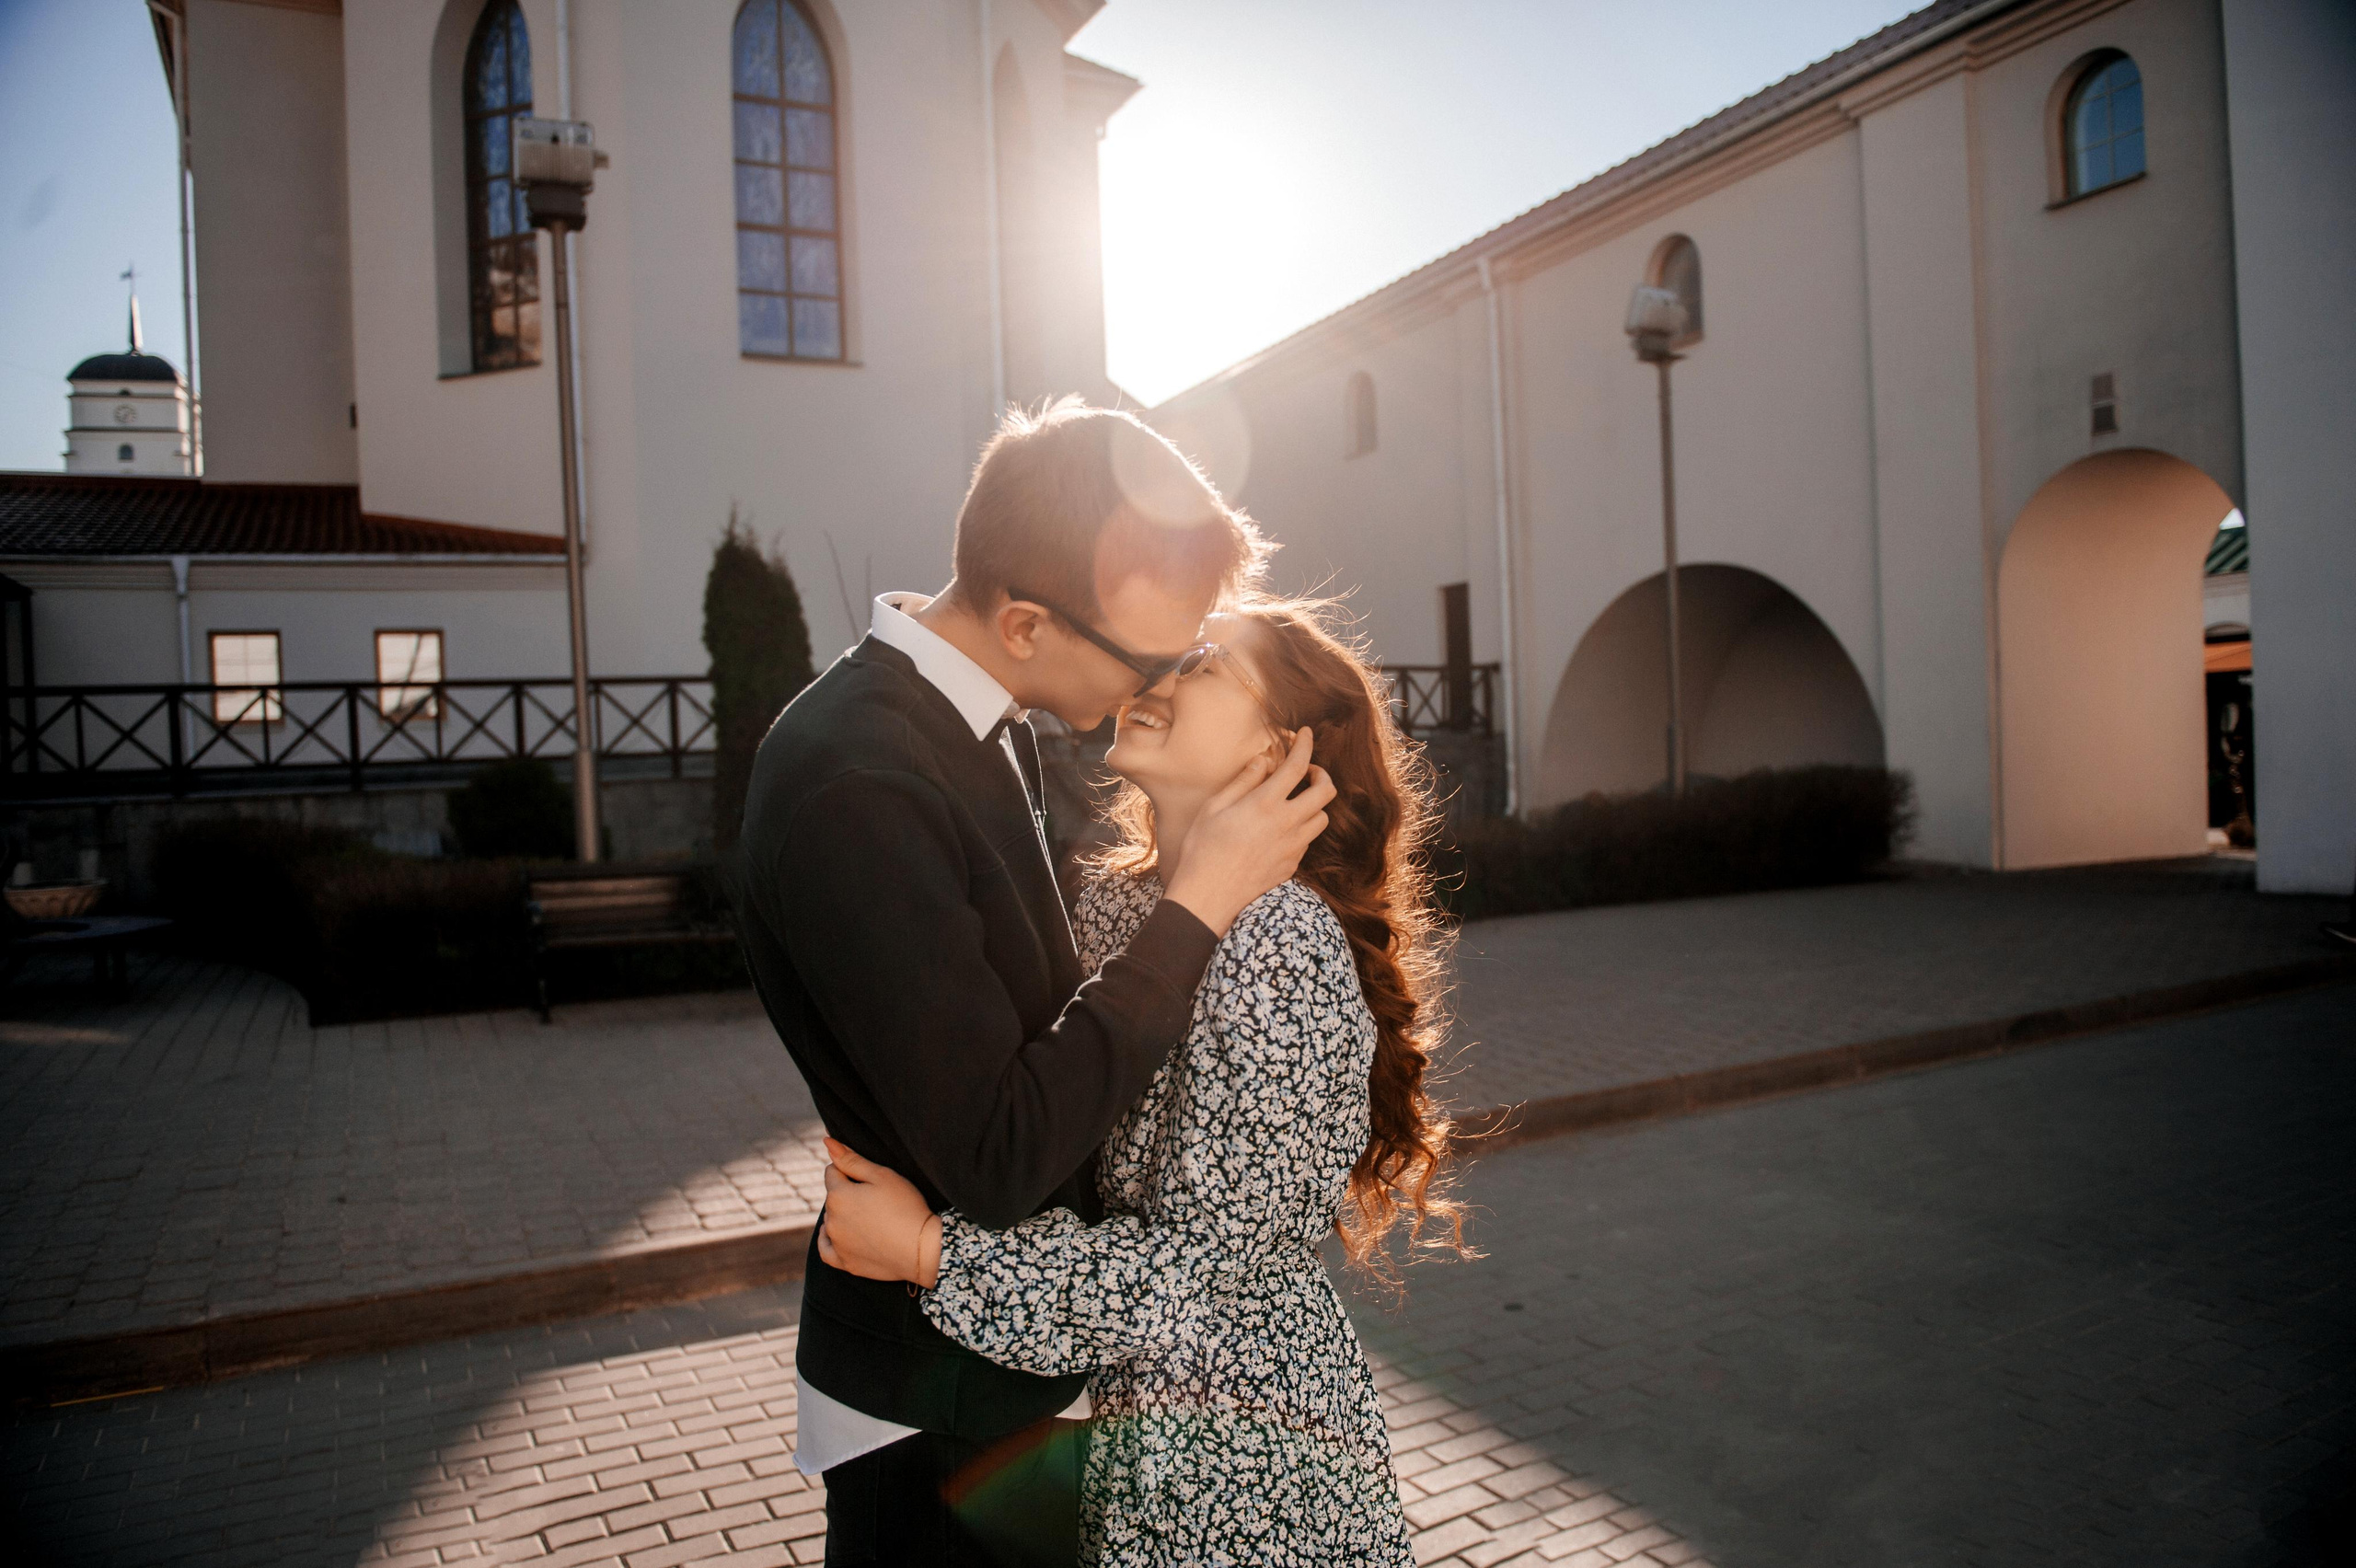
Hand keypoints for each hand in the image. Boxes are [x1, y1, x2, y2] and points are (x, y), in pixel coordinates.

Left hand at [816, 1137, 942, 1286]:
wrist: (922, 1250)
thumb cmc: (905, 1207)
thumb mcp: (882, 1176)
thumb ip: (851, 1159)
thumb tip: (827, 1142)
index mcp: (838, 1195)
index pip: (832, 1172)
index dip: (850, 1170)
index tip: (869, 1176)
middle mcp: (831, 1220)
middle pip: (833, 1197)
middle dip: (848, 1193)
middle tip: (876, 1198)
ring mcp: (836, 1243)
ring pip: (831, 1220)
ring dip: (843, 1215)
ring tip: (871, 1218)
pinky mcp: (844, 1263)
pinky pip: (826, 1249)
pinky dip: (829, 1240)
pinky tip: (841, 1235)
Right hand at [1163, 727, 1335, 935]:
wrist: (1209, 897)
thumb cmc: (1202, 849)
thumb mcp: (1215, 807)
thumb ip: (1243, 781)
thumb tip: (1264, 761)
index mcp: (1265, 804)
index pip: (1297, 765)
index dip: (1305, 744)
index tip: (1306, 733)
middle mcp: (1287, 824)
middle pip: (1326, 791)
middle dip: (1322, 774)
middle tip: (1307, 772)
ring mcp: (1293, 847)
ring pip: (1322, 818)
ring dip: (1314, 804)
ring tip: (1295, 801)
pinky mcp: (1292, 866)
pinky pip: (1308, 840)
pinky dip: (1302, 828)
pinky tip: (1282, 829)